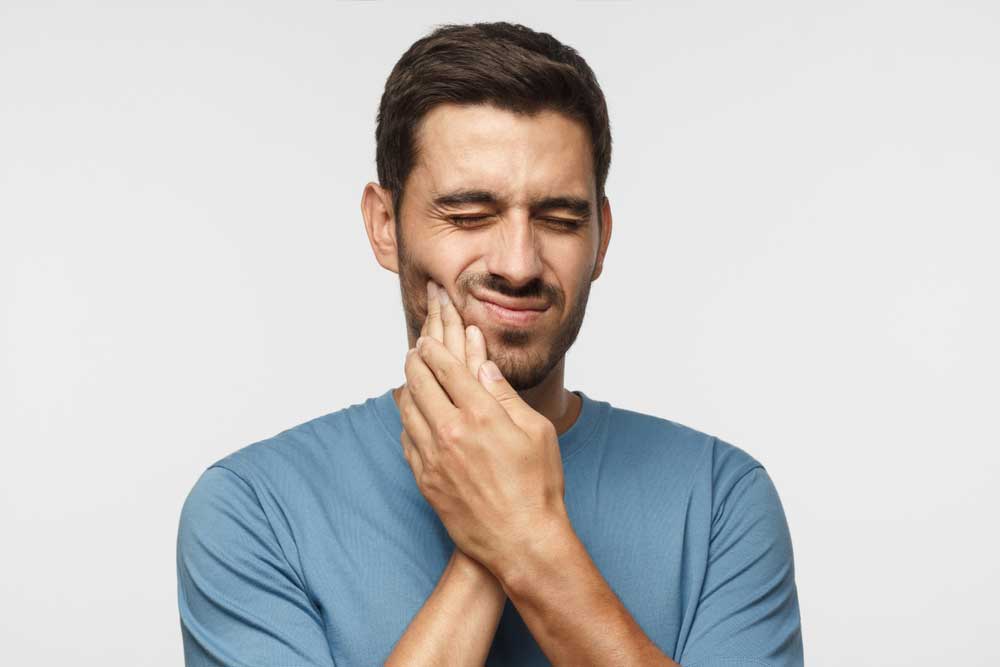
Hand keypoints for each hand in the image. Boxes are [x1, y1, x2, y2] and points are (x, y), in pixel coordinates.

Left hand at [398, 280, 567, 577]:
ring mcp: (433, 458)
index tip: (428, 339)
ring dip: (407, 387)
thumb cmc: (538, 487)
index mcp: (481, 414)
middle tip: (414, 350)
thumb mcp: (536, 432)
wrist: (521, 542)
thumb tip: (483, 365)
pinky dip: (405, 420)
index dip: (435, 349)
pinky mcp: (425, 480)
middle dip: (415, 361)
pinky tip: (410, 414)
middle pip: (419, 383)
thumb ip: (505, 395)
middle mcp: (450, 432)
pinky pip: (406, 440)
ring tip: (409, 375)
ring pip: (407, 410)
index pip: (447, 368)